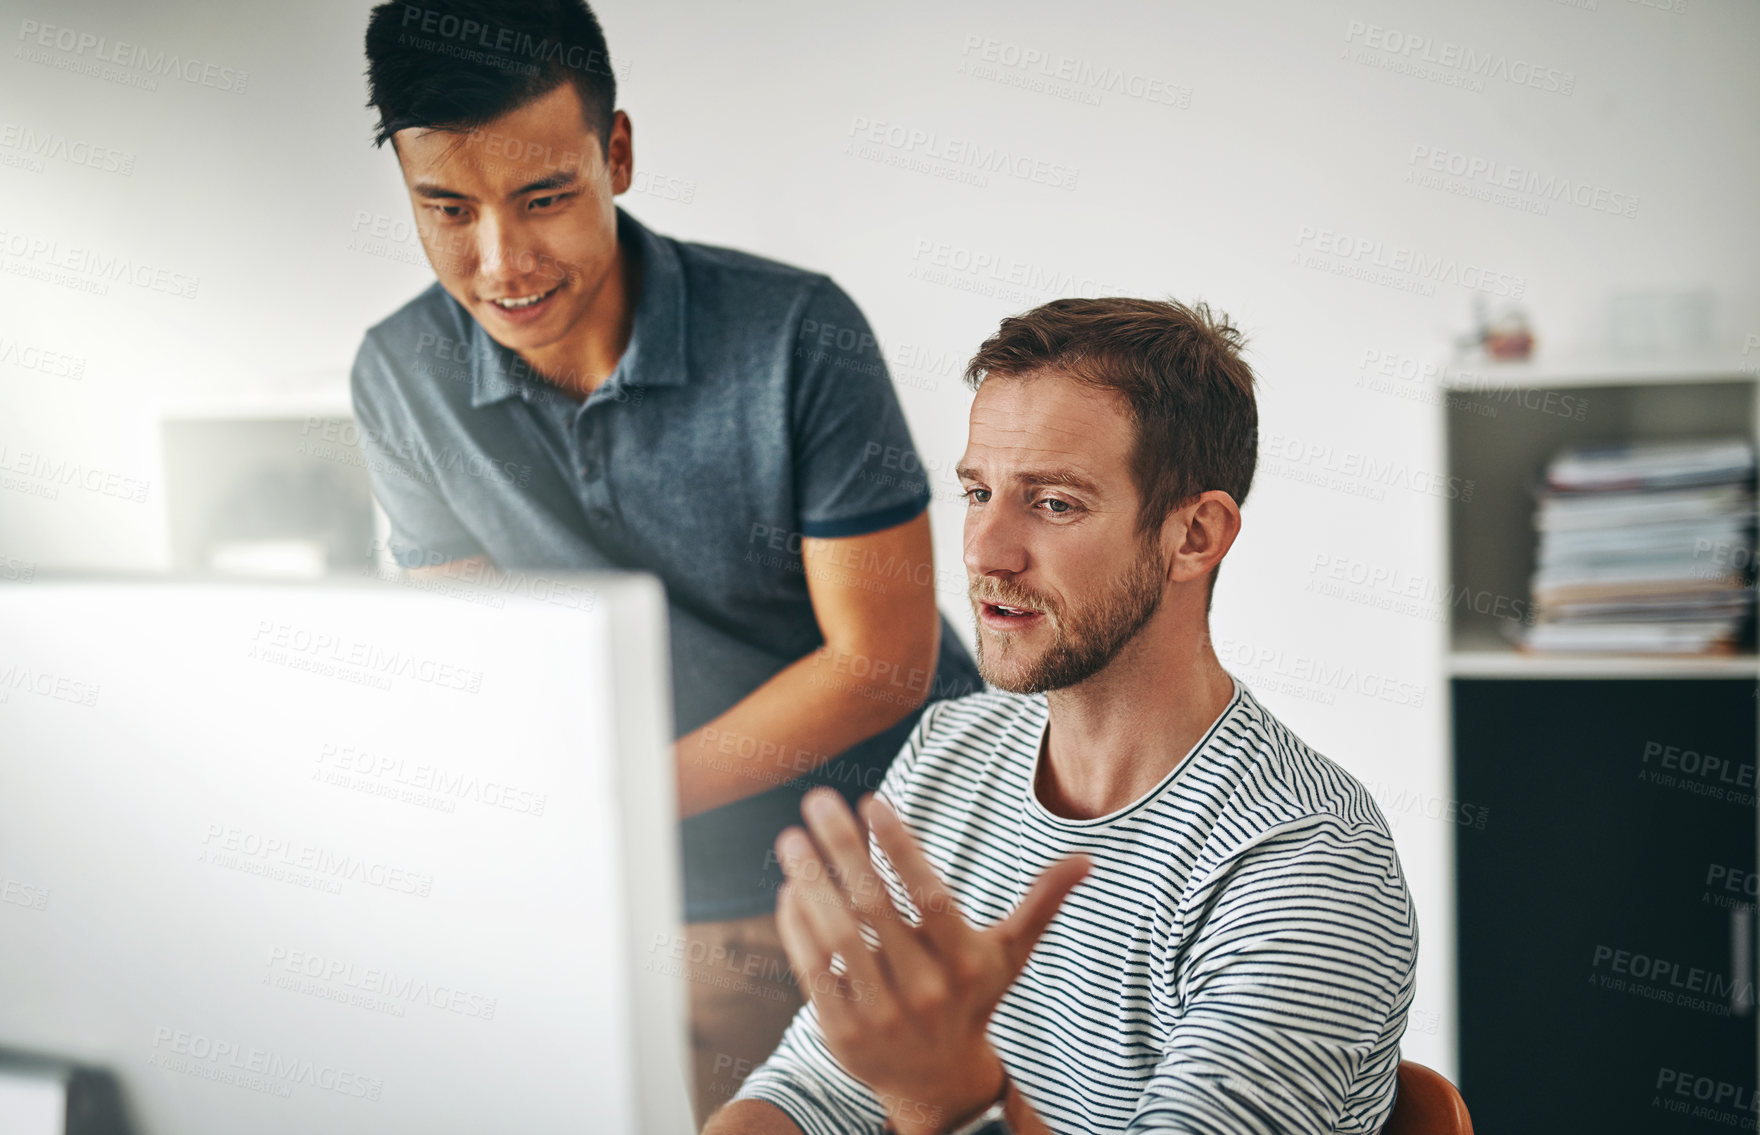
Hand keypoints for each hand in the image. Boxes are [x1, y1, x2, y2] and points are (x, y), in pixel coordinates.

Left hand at [773, 788, 1089, 1134]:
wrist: (938, 1081)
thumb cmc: (973, 996)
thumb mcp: (1010, 954)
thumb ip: (1041, 904)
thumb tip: (1087, 860)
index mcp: (965, 963)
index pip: (930, 895)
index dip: (900, 846)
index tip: (873, 800)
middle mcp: (925, 991)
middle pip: (874, 907)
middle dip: (841, 848)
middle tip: (816, 800)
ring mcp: (881, 1015)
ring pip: (837, 938)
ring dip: (809, 883)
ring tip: (791, 839)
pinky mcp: (842, 1033)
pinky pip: (813, 972)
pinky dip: (798, 929)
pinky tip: (789, 890)